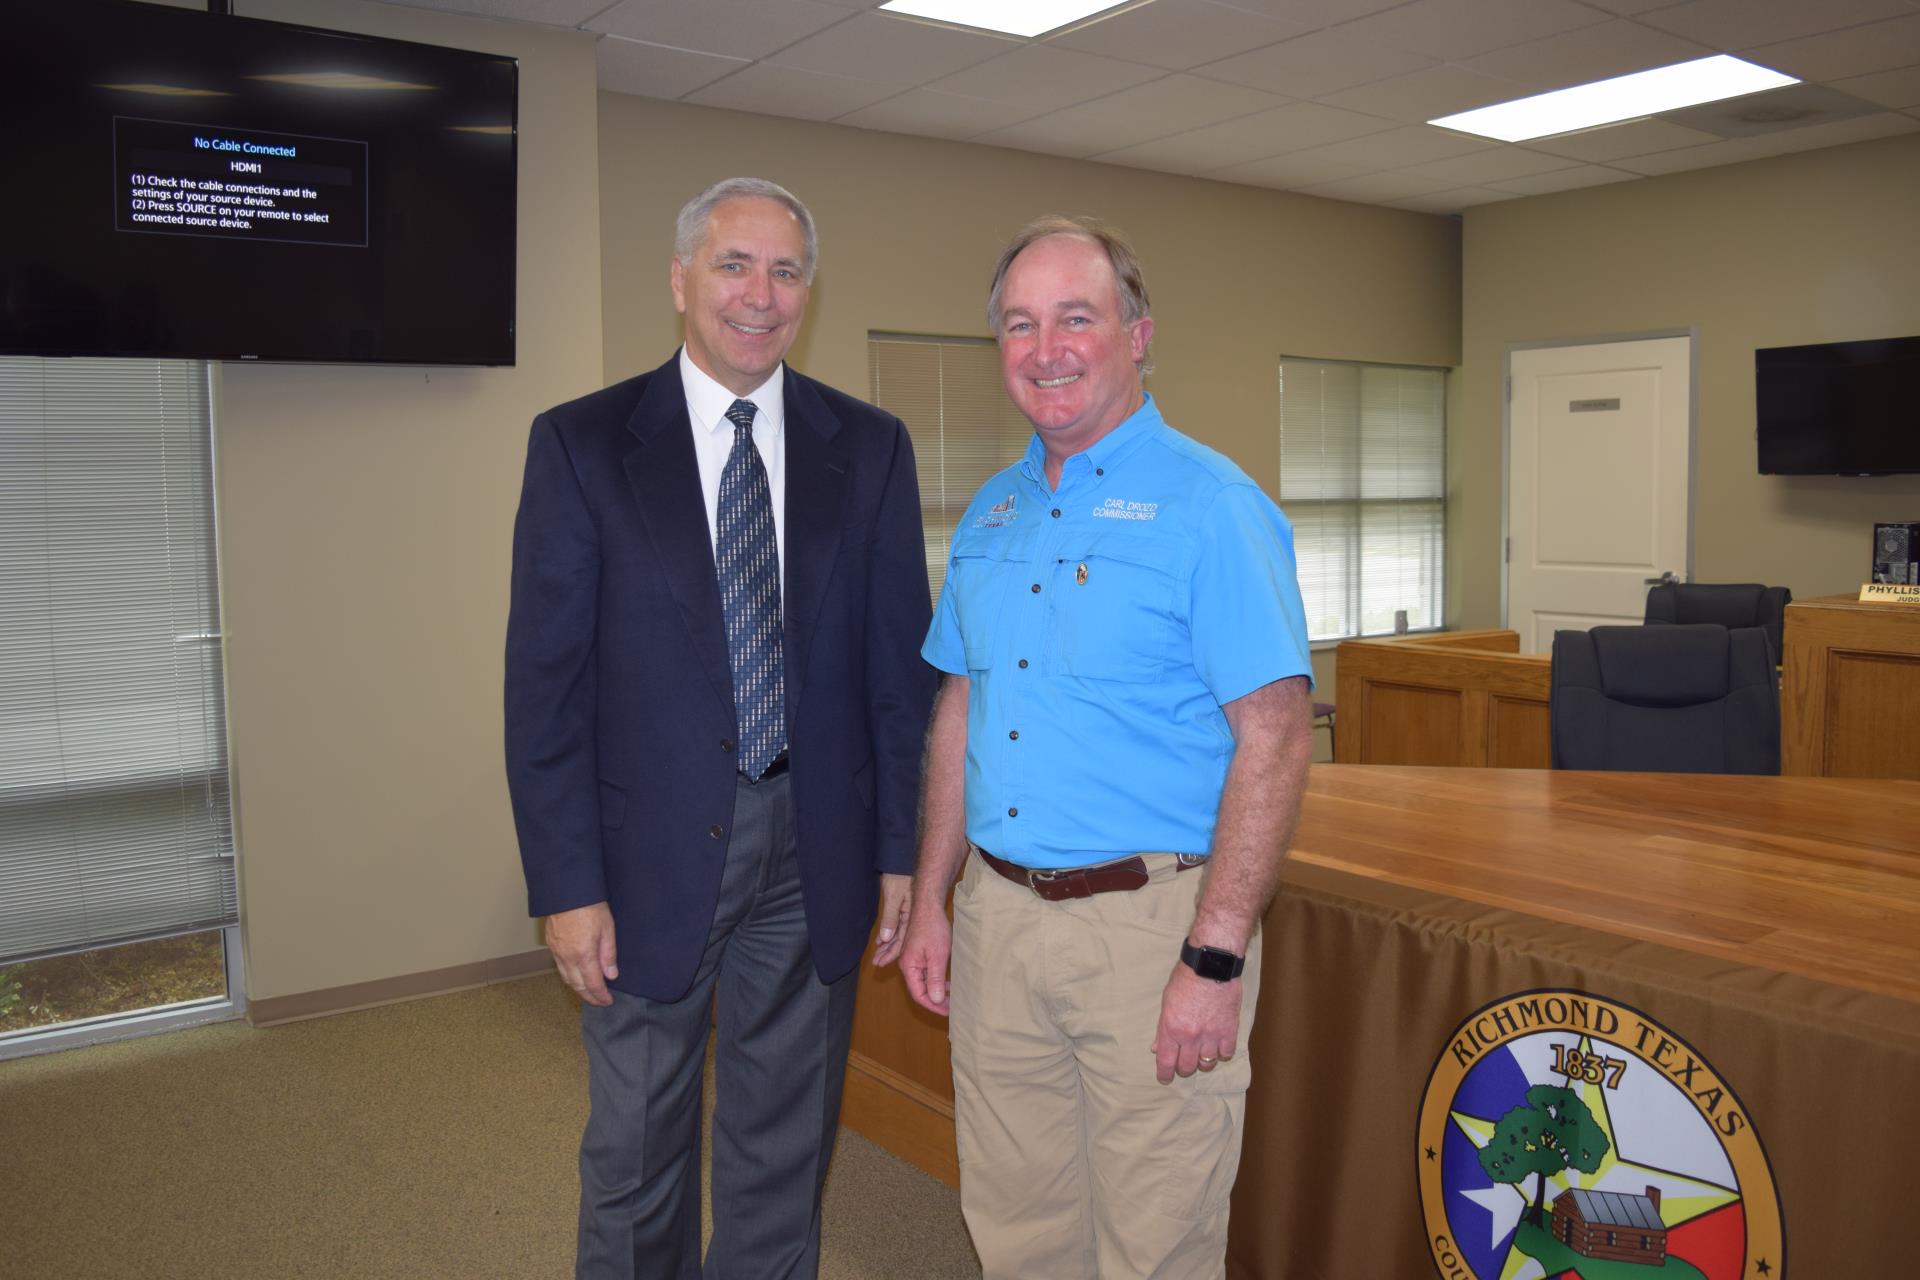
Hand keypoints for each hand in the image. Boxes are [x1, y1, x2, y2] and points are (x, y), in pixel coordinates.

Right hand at [545, 902, 617, 1005]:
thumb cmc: (590, 906)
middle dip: (589, 996)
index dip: (600, 996)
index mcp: (583, 954)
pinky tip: (575, 974)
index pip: (592, 984)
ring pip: (566, 978)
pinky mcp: (551, 944)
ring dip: (577, 988)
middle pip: (577, 985)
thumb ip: (609, 954)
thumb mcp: (607, 929)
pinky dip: (568, 976)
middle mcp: (567, 957)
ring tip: (588, 992)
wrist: (567, 891)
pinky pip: (559, 967)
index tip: (608, 1001)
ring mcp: (557, 951)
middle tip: (599, 1001)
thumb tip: (611, 975)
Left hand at [871, 873, 912, 966]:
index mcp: (910, 916)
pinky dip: (889, 934)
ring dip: (888, 945)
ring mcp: (908, 914)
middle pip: (900, 940)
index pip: (901, 941)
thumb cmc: (899, 876)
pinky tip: (882, 940)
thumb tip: (886, 938)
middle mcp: (911, 918)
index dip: (891, 953)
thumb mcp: (893, 897)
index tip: (881, 963)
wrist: (903, 862)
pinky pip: (898, 926)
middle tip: (877, 963)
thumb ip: (890, 918)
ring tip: (878, 955)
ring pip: (898, 934)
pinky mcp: (905, 909)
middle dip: (888, 952)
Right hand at [898, 907, 952, 1016]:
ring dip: (935, 991)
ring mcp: (912, 959)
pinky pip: (925, 973)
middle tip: (951, 1006)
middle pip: (919, 990)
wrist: (928, 907)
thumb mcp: (938, 955)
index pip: (919, 995)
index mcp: (909, 967)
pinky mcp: (918, 954)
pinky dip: (935, 980)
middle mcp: (908, 965)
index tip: (948, 1011)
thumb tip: (935, 999)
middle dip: (935, 1000)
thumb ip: (935, 978)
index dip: (933, 1006)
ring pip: (922, 982)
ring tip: (950, 995)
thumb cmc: (932, 928)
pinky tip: (945, 981)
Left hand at [1152, 963, 1240, 1084]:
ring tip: (1202, 1054)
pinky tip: (1219, 1046)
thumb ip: (1163, 1028)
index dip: (1165, 1074)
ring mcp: (1211, 1036)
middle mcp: (1190, 1037)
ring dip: (1203, 1062)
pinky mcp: (1229, 1031)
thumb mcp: (1167, 1002)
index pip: (1165, 1061)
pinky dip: (1222, 1053)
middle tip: (1184, 1064)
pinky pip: (1226, 1054)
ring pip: (1207, 1064)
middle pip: (1186, 1067)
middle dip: (1183, 1069)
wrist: (1211, 965)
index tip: (1165, 1078)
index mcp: (1171, 1029)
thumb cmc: (1186, 979)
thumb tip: (1156, 1047)